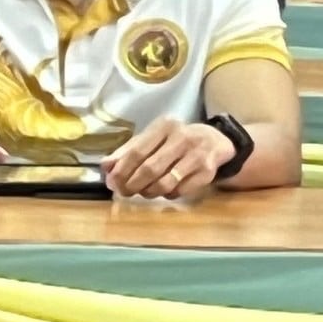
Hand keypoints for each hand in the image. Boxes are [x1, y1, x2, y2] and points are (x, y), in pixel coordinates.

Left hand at [100, 117, 233, 199]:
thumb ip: (128, 151)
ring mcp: (197, 155)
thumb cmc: (176, 141)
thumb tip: (106, 167)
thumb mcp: (153, 139)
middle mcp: (183, 137)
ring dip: (149, 192)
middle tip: (125, 192)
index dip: (121, 170)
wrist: (216, 142)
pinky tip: (166, 190)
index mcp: (165, 126)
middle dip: (132, 185)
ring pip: (165, 183)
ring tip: (144, 192)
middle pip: (150, 169)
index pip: (137, 151)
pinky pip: (180, 191)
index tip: (112, 182)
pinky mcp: (208, 172)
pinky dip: (168, 195)